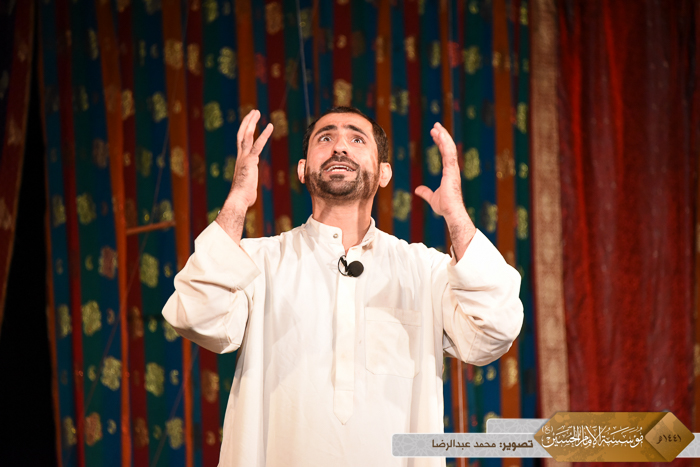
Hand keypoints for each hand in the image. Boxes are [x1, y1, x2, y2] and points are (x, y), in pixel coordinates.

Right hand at [227, 109, 273, 211]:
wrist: (239, 198)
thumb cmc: (243, 195)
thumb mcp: (247, 184)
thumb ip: (249, 181)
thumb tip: (250, 191)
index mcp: (241, 159)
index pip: (242, 141)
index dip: (245, 130)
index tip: (250, 122)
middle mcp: (241, 156)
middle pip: (243, 134)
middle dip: (248, 122)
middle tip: (254, 111)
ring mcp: (245, 157)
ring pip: (247, 135)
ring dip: (252, 122)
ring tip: (257, 112)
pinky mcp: (251, 160)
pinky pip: (258, 145)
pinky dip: (264, 135)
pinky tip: (270, 126)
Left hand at [415, 122, 474, 258]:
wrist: (452, 212)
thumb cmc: (445, 206)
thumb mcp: (431, 197)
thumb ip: (425, 192)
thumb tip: (417, 189)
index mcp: (449, 172)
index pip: (445, 153)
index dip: (440, 142)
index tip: (434, 134)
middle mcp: (453, 168)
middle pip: (448, 147)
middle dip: (442, 135)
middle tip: (435, 126)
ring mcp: (453, 169)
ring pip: (449, 148)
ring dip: (443, 136)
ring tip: (436, 127)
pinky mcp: (452, 171)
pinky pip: (449, 154)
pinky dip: (445, 144)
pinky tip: (440, 136)